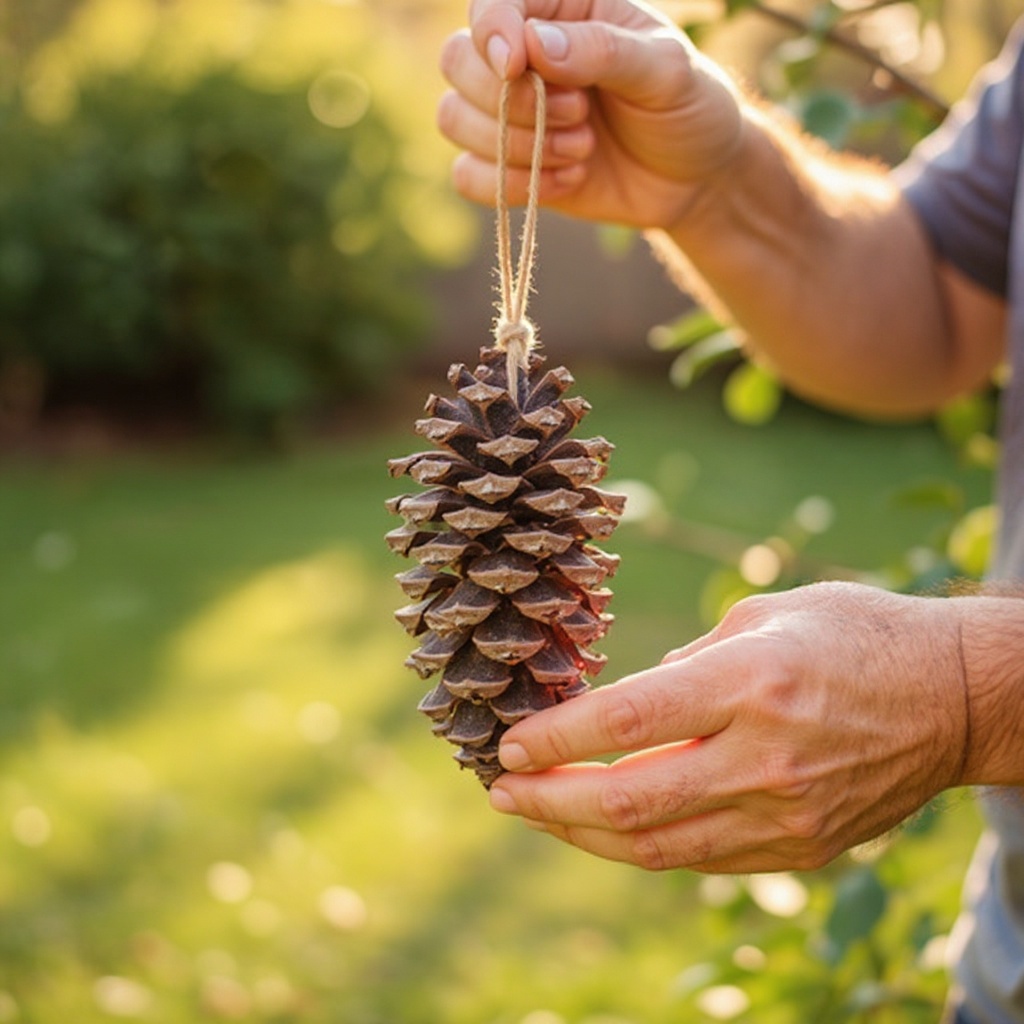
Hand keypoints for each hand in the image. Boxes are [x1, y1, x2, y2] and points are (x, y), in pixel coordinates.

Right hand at [437, 0, 745, 229]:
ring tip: (582, 150)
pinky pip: (467, 177)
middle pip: (457, 62)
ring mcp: (509, 115)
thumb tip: (536, 46)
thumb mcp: (666, 71)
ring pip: (453, 120)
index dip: (491, 32)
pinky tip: (566, 182)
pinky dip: (511, 186)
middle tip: (580, 115)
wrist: (695, 179)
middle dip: (512, 102)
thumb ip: (604, 52)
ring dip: (515, 146)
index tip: (516, 65)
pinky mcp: (508, 167)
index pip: (492, 4)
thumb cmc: (687, 108)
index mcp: (560, 9)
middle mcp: (523, 57)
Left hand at [489, 582, 969, 872]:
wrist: (952, 696)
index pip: (627, 722)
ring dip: (580, 833)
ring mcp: (785, 812)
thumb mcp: (762, 614)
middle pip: (626, 798)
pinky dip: (639, 845)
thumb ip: (684, 663)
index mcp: (751, 680)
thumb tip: (620, 706)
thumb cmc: (853, 633)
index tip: (509, 742)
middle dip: (547, 799)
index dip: (556, 738)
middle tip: (500, 789)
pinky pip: (698, 858)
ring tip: (535, 812)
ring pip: (654, 845)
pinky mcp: (799, 847)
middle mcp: (765, 755)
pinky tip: (602, 827)